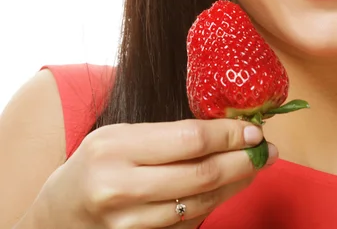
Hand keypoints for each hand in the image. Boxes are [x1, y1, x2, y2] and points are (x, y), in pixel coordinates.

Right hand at [33, 119, 275, 227]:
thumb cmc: (95, 164)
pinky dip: (215, 205)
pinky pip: (188, 226)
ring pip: (200, 205)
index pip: (189, 140)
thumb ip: (168, 134)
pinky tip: (229, 188)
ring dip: (236, 185)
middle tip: (267, 150)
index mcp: (115, 148)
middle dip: (243, 161)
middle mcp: (120, 188)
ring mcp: (128, 225)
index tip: (253, 129)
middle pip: (201, 175)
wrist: (57, 216)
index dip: (229, 135)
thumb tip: (226, 128)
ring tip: (255, 167)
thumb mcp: (120, 135)